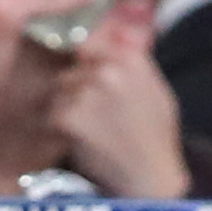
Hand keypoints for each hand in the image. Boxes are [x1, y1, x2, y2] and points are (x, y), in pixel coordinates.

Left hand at [50, 38, 188, 199]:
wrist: (151, 174)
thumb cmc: (157, 135)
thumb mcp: (156, 88)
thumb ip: (135, 61)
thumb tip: (117, 36)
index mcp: (132, 59)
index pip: (93, 44)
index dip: (87, 62)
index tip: (89, 77)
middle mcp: (108, 70)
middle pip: (74, 68)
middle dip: (77, 87)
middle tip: (93, 113)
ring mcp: (87, 92)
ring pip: (61, 89)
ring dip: (69, 105)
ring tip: (90, 127)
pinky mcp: (70, 116)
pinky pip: (55, 112)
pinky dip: (63, 126)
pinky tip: (83, 139)